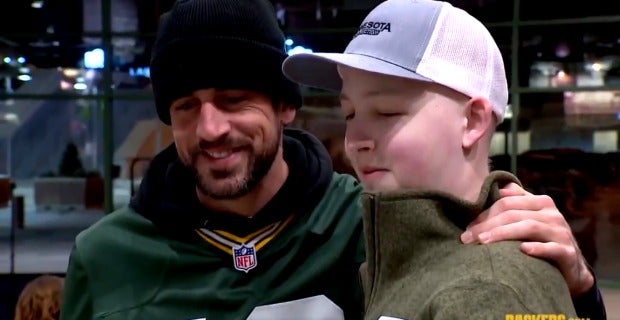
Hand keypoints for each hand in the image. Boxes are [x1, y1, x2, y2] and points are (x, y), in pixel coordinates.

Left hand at [460, 183, 593, 296]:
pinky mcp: (568, 252)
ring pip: (528, 227)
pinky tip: (522, 250)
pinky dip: (537, 248)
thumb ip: (518, 201)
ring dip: (502, 234)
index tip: (467, 227)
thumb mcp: (532, 218)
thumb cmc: (544, 240)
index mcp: (541, 203)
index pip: (507, 202)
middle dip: (487, 225)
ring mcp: (561, 233)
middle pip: (513, 214)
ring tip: (482, 243)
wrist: (573, 268)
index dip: (484, 214)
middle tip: (467, 238)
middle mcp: (552, 214)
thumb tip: (501, 187)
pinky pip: (552, 248)